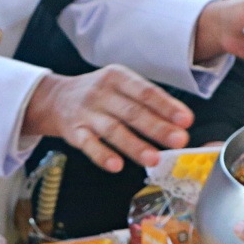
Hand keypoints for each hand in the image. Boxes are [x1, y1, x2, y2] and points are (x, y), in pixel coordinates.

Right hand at [22, 66, 191, 172]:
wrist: (57, 98)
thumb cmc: (101, 94)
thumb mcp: (122, 86)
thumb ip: (149, 101)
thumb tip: (180, 121)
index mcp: (118, 77)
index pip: (146, 92)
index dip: (167, 107)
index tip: (186, 120)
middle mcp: (101, 93)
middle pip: (133, 112)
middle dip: (158, 128)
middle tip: (179, 140)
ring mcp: (87, 113)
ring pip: (113, 130)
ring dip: (135, 145)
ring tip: (154, 158)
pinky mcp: (74, 131)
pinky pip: (88, 144)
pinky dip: (102, 156)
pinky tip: (116, 166)